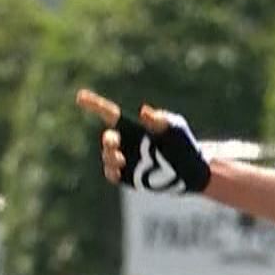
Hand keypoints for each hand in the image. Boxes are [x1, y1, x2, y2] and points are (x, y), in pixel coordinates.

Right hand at [75, 89, 211, 192]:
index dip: (94, 105)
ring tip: (121, 159)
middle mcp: (125, 142)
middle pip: (108, 138)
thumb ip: (161, 120)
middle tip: (115, 142)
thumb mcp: (175, 129)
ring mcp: (125, 160)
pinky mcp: (128, 177)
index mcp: (133, 127)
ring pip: (107, 157)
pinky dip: (111, 172)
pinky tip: (117, 172)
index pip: (110, 114)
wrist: (193, 171)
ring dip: (109, 157)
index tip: (80, 96)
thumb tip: (144, 111)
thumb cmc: (184, 144)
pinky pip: (112, 174)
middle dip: (108, 140)